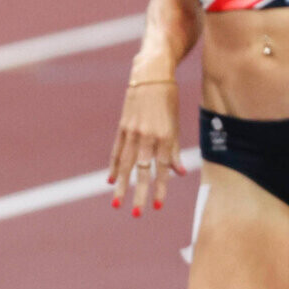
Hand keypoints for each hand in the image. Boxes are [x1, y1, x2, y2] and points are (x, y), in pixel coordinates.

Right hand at [108, 79, 184, 216]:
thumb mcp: (175, 124)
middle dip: (138, 193)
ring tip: (117, 202)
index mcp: (165, 136)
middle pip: (141, 170)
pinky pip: (116, 150)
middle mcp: (147, 136)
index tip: (158, 206)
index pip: (162, 169)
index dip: (160, 188)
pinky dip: (113, 166)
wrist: (151, 75)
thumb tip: (178, 173)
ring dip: (121, 185)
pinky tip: (110, 179)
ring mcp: (132, 132)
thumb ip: (175, 150)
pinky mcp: (122, 127)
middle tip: (135, 213)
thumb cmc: (168, 100)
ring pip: (125, 163)